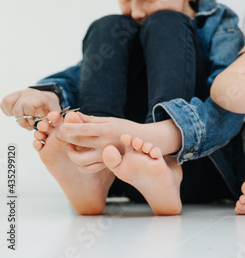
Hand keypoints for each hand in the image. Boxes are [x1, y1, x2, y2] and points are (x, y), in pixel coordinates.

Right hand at [1, 88, 60, 129]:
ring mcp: (20, 93)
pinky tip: (17, 115)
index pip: (28, 105)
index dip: (28, 116)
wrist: (47, 97)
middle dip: (22, 119)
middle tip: (28, 125)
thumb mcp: (56, 111)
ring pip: (8, 102)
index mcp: (40, 96)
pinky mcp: (13, 95)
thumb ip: (55, 118)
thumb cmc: (50, 106)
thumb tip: (51, 125)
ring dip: (13, 115)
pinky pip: (4, 102)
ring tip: (23, 119)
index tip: (32, 123)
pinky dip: (7, 110)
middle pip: (17, 107)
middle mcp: (28, 93)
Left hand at [58, 112, 181, 170]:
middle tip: (61, 134)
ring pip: (81, 160)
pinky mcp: (107, 164)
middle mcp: (105, 144)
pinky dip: (80, 164)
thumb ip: (91, 120)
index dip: (69, 128)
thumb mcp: (110, 120)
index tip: (61, 126)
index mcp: (106, 130)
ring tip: (71, 146)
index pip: (83, 129)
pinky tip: (80, 156)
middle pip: (78, 143)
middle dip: (65, 138)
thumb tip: (73, 116)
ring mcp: (106, 156)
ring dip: (71, 153)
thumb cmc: (126, 128)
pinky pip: (89, 169)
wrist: (144, 141)